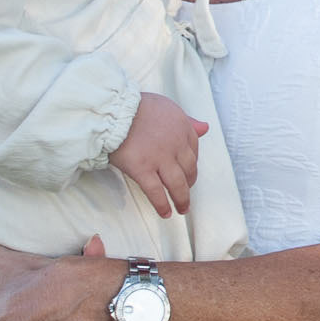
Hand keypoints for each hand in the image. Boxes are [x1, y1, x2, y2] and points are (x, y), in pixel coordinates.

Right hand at [109, 92, 207, 217]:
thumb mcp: (166, 107)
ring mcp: (160, 157)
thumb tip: (205, 128)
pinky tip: (165, 213)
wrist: (114, 110)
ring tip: (182, 209)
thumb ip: (187, 120)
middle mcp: (175, 143)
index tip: (189, 172)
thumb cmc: (136, 107)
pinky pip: (156, 192)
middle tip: (186, 192)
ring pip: (177, 183)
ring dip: (181, 199)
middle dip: (189, 183)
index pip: (194, 150)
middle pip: (188, 169)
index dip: (191, 164)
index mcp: (182, 126)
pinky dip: (162, 205)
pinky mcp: (142, 169)